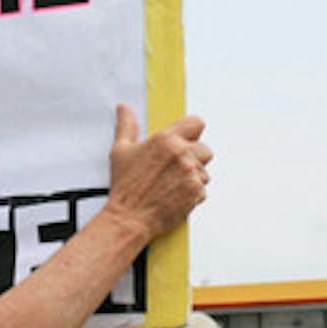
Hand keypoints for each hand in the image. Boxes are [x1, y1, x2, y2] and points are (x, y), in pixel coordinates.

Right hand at [106, 104, 211, 241]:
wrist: (129, 218)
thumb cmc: (125, 187)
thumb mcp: (121, 151)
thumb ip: (126, 126)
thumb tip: (124, 109)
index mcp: (165, 139)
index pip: (196, 123)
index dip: (192, 132)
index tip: (187, 140)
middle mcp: (182, 154)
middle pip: (205, 149)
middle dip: (194, 158)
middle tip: (175, 170)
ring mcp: (191, 173)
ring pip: (205, 171)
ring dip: (193, 178)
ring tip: (172, 185)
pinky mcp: (196, 192)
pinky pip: (203, 189)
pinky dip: (192, 194)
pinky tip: (174, 195)